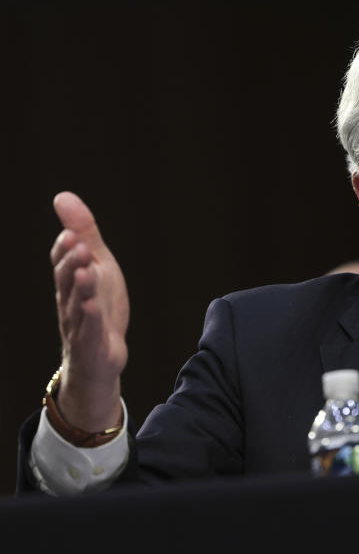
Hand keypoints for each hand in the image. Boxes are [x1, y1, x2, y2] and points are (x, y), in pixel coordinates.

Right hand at [50, 192, 128, 431]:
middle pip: (67, 281)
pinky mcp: (92, 345)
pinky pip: (89, 331)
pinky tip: (93, 306)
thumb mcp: (97, 266)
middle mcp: (70, 303)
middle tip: (80, 246)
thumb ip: (84, 233)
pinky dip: (91, 318)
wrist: (101, 357)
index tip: (72, 233)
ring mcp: (79, 325)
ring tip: (87, 270)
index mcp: (71, 283)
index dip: (66, 250)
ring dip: (81, 287)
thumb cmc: (97, 307)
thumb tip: (63, 196)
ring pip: (76, 304)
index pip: (62, 263)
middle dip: (72, 264)